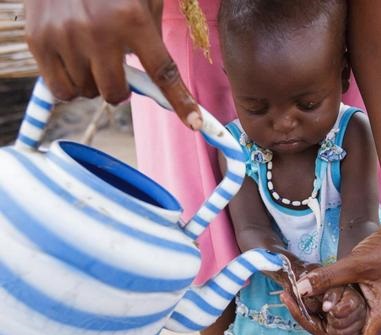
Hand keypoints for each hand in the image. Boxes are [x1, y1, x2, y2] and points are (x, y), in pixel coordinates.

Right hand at [24, 0, 201, 128]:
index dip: (180, 101)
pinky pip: (60, 90)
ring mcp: (66, 37)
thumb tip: (157, 79)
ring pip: (86, 92)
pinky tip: (72, 63)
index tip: (194, 122)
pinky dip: (68, 85)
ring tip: (89, 56)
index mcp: (133, 20)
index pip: (163, 72)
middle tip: (115, 69)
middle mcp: (99, 31)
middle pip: (115, 93)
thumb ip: (152, 35)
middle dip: (119, 89)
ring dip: (92, 82)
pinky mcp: (39, 41)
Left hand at [284, 217, 380, 334]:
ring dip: (316, 307)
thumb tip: (298, 289)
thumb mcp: (359, 262)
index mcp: (377, 320)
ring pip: (338, 317)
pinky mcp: (365, 289)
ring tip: (295, 292)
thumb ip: (329, 277)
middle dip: (311, 322)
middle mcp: (372, 316)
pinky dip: (325, 294)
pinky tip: (311, 280)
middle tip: (290, 300)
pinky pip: (342, 300)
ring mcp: (369, 303)